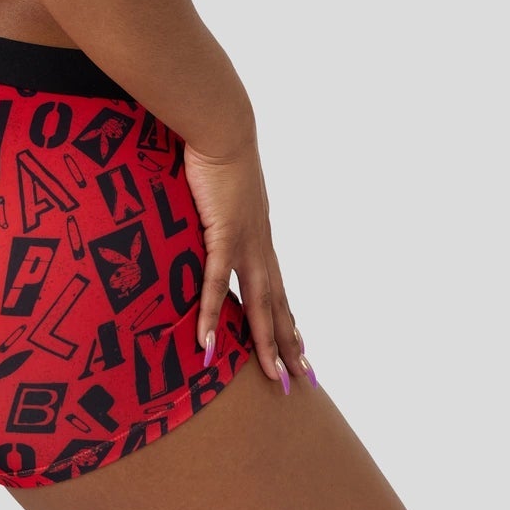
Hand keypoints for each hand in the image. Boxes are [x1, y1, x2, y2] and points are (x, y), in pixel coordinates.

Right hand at [181, 139, 311, 391]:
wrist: (223, 129)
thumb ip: (219, 211)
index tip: (300, 348)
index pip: (279, 288)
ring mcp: (245, 242)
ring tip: (272, 376)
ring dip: (265, 342)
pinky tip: (209, 341)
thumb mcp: (222, 191)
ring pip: (260, 303)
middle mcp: (259, 245)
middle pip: (279, 305)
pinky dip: (213, 314)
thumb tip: (209, 217)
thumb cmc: (218, 152)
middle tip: (300, 380)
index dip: (289, 320)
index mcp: (259, 236)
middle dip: (289, 344)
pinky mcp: (222, 233)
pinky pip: (217, 282)